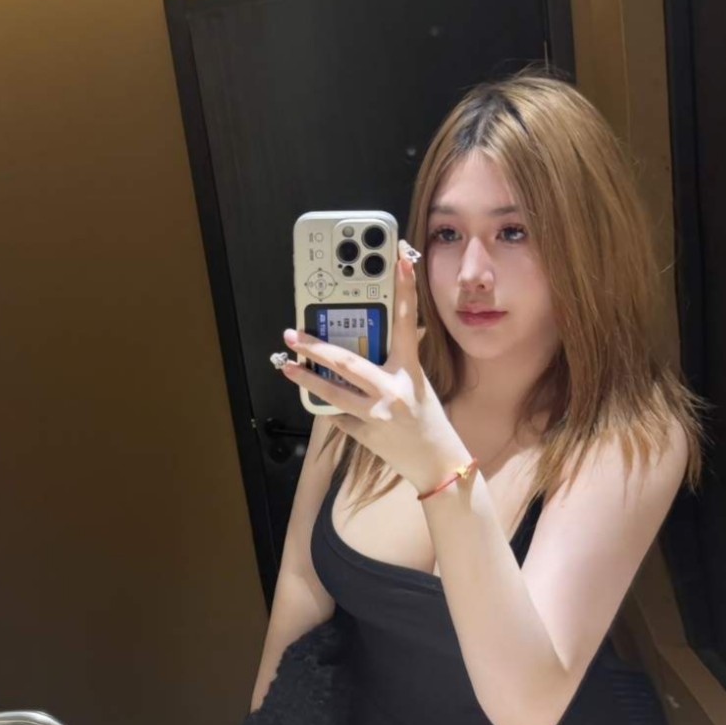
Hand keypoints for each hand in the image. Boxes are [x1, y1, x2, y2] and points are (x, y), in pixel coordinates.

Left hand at [279, 243, 463, 489]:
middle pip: (346, 361)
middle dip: (315, 347)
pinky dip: (332, 409)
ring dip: (306, 378)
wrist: (438, 464)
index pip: (407, 323)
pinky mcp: (365, 434)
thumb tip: (373, 343)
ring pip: (331, 392)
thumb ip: (397, 364)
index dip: (405, 289)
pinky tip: (326, 404)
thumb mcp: (419, 385)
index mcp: (410, 371)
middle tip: (292, 334)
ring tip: (287, 366)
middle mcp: (392, 391)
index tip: (398, 260)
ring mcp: (376, 414)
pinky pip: (339, 416)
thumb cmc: (430, 421)